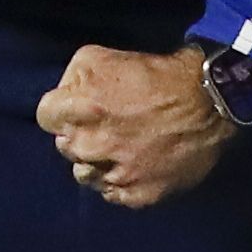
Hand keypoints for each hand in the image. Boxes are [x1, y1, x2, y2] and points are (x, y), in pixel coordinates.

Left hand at [36, 44, 233, 208]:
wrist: (207, 102)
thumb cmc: (153, 75)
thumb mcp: (100, 56)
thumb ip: (71, 78)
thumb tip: (64, 97)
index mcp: (81, 110)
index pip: (45, 117)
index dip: (59, 110)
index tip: (75, 108)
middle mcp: (93, 146)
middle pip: (64, 146)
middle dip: (78, 134)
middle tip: (102, 124)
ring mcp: (115, 175)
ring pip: (84, 174)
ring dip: (94, 160)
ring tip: (117, 147)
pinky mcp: (137, 195)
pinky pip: (110, 193)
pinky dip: (116, 181)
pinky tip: (131, 164)